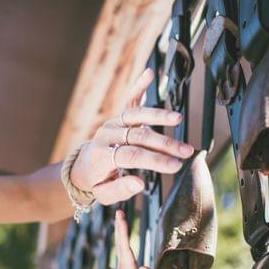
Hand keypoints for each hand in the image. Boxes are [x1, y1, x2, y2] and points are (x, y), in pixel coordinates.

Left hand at [70, 68, 193, 204]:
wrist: (83, 167)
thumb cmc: (97, 181)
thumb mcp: (104, 194)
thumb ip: (121, 189)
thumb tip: (139, 182)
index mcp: (101, 156)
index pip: (132, 156)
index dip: (155, 160)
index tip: (174, 166)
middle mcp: (106, 135)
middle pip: (138, 136)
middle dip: (165, 144)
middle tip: (185, 151)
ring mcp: (112, 123)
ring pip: (137, 115)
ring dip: (159, 116)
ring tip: (178, 119)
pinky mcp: (118, 117)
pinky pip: (129, 99)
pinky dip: (139, 86)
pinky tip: (149, 74)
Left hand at [105, 209, 149, 268]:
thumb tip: (146, 268)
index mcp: (126, 267)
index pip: (124, 245)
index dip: (122, 230)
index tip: (120, 216)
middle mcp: (124, 264)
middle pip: (121, 241)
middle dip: (120, 225)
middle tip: (119, 210)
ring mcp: (124, 267)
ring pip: (122, 245)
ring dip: (121, 231)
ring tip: (121, 219)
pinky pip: (125, 251)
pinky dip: (124, 241)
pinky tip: (125, 238)